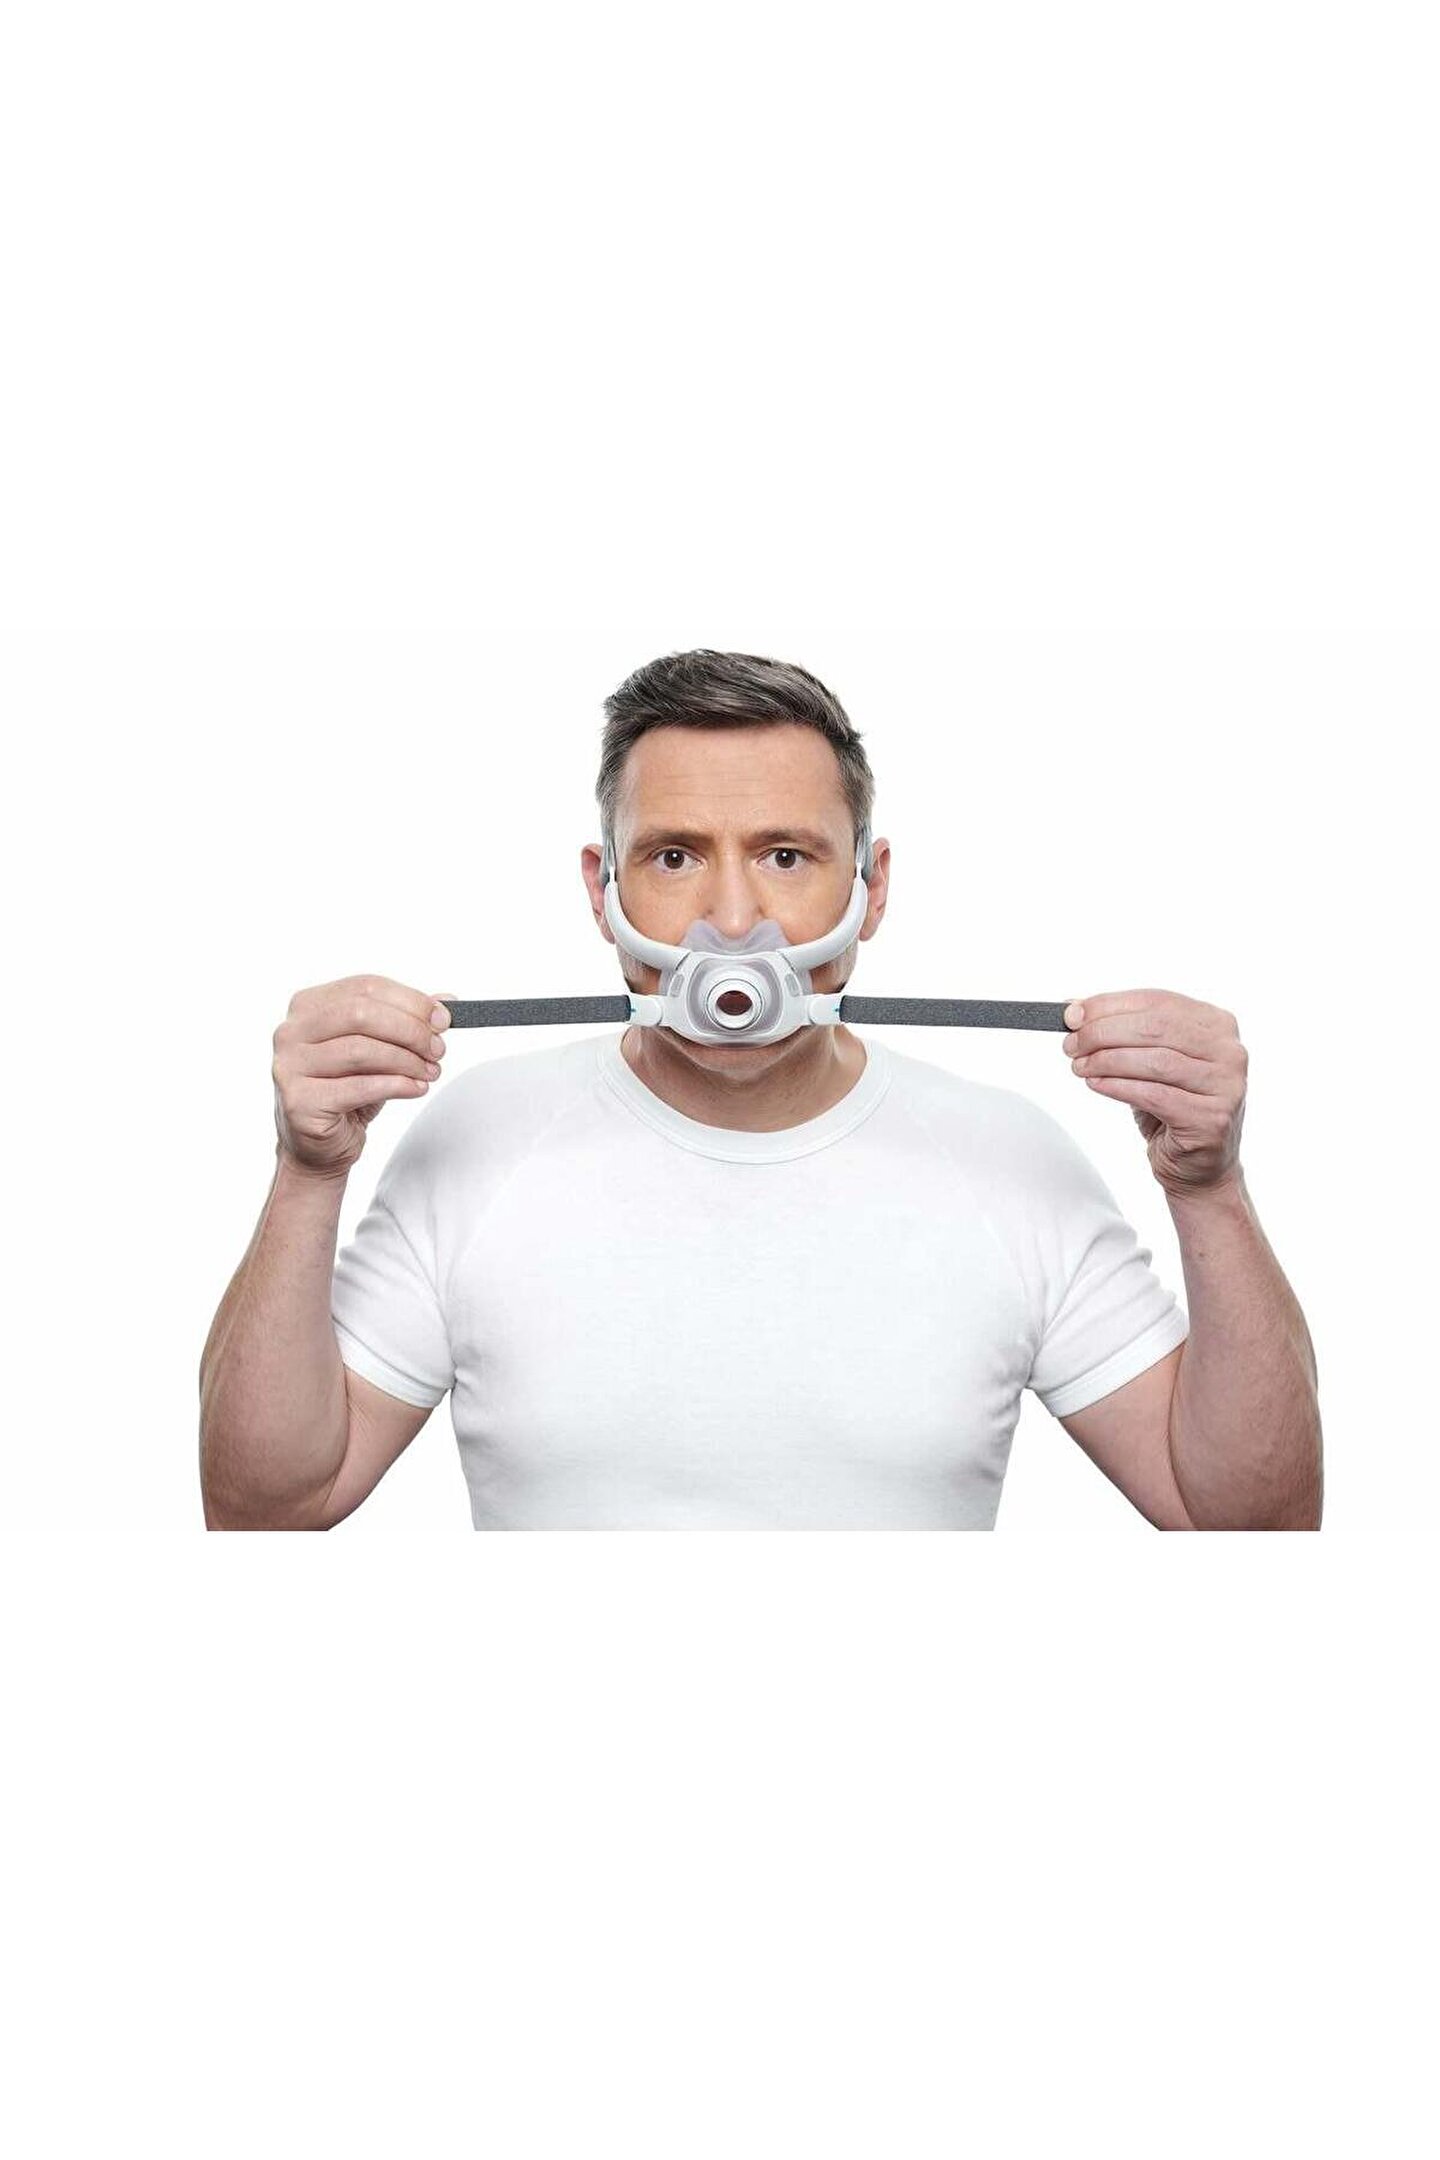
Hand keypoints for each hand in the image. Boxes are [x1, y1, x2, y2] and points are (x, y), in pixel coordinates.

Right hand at [273, 976, 452, 1178]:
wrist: (319, 1147)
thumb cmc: (346, 1093)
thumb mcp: (378, 1050)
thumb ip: (406, 1021)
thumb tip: (447, 999)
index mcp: (307, 1006)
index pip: (365, 987)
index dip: (411, 1001)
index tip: (442, 1019)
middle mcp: (291, 1032)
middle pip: (362, 1014)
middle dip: (410, 1030)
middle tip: (437, 1049)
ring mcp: (289, 1066)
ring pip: (361, 1049)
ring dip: (406, 1060)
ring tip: (428, 1072)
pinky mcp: (299, 1101)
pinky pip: (359, 1087)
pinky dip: (397, 1085)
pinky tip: (415, 1088)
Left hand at [1060, 988, 1246, 1197]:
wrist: (1197, 1167)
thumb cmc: (1171, 1109)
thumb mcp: (1146, 1061)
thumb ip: (1119, 1031)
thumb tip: (1073, 1009)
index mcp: (1216, 1024)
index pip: (1157, 1001)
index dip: (1109, 1005)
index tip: (1072, 1014)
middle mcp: (1229, 1051)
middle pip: (1155, 1028)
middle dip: (1103, 1033)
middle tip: (1071, 1044)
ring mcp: (1226, 1086)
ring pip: (1155, 1061)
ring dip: (1107, 1061)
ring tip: (1080, 1067)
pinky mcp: (1211, 1119)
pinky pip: (1155, 1095)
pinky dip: (1119, 1087)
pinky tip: (1097, 1084)